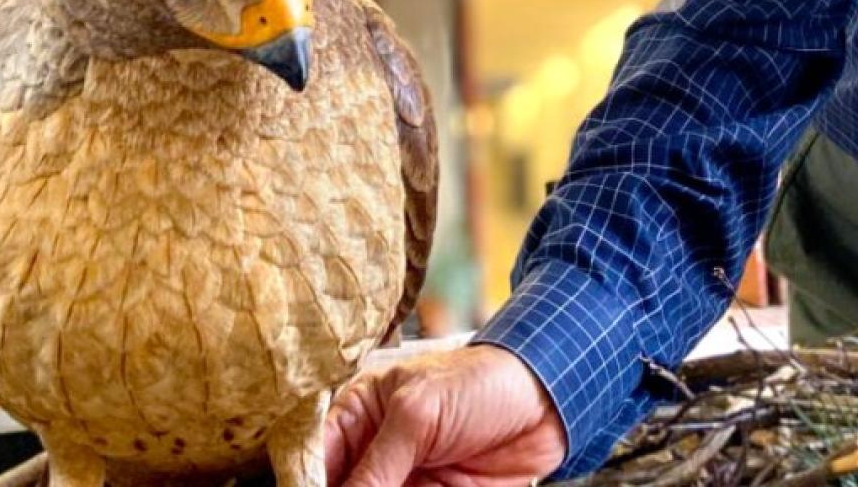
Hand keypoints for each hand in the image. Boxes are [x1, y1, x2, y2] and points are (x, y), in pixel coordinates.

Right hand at [325, 344, 569, 486]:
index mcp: (360, 411)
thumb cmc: (483, 382)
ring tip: (418, 484)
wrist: (549, 402)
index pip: (316, 455)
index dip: (308, 479)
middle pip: (342, 483)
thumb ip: (377, 463)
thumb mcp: (419, 414)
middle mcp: (376, 448)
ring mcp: (404, 476)